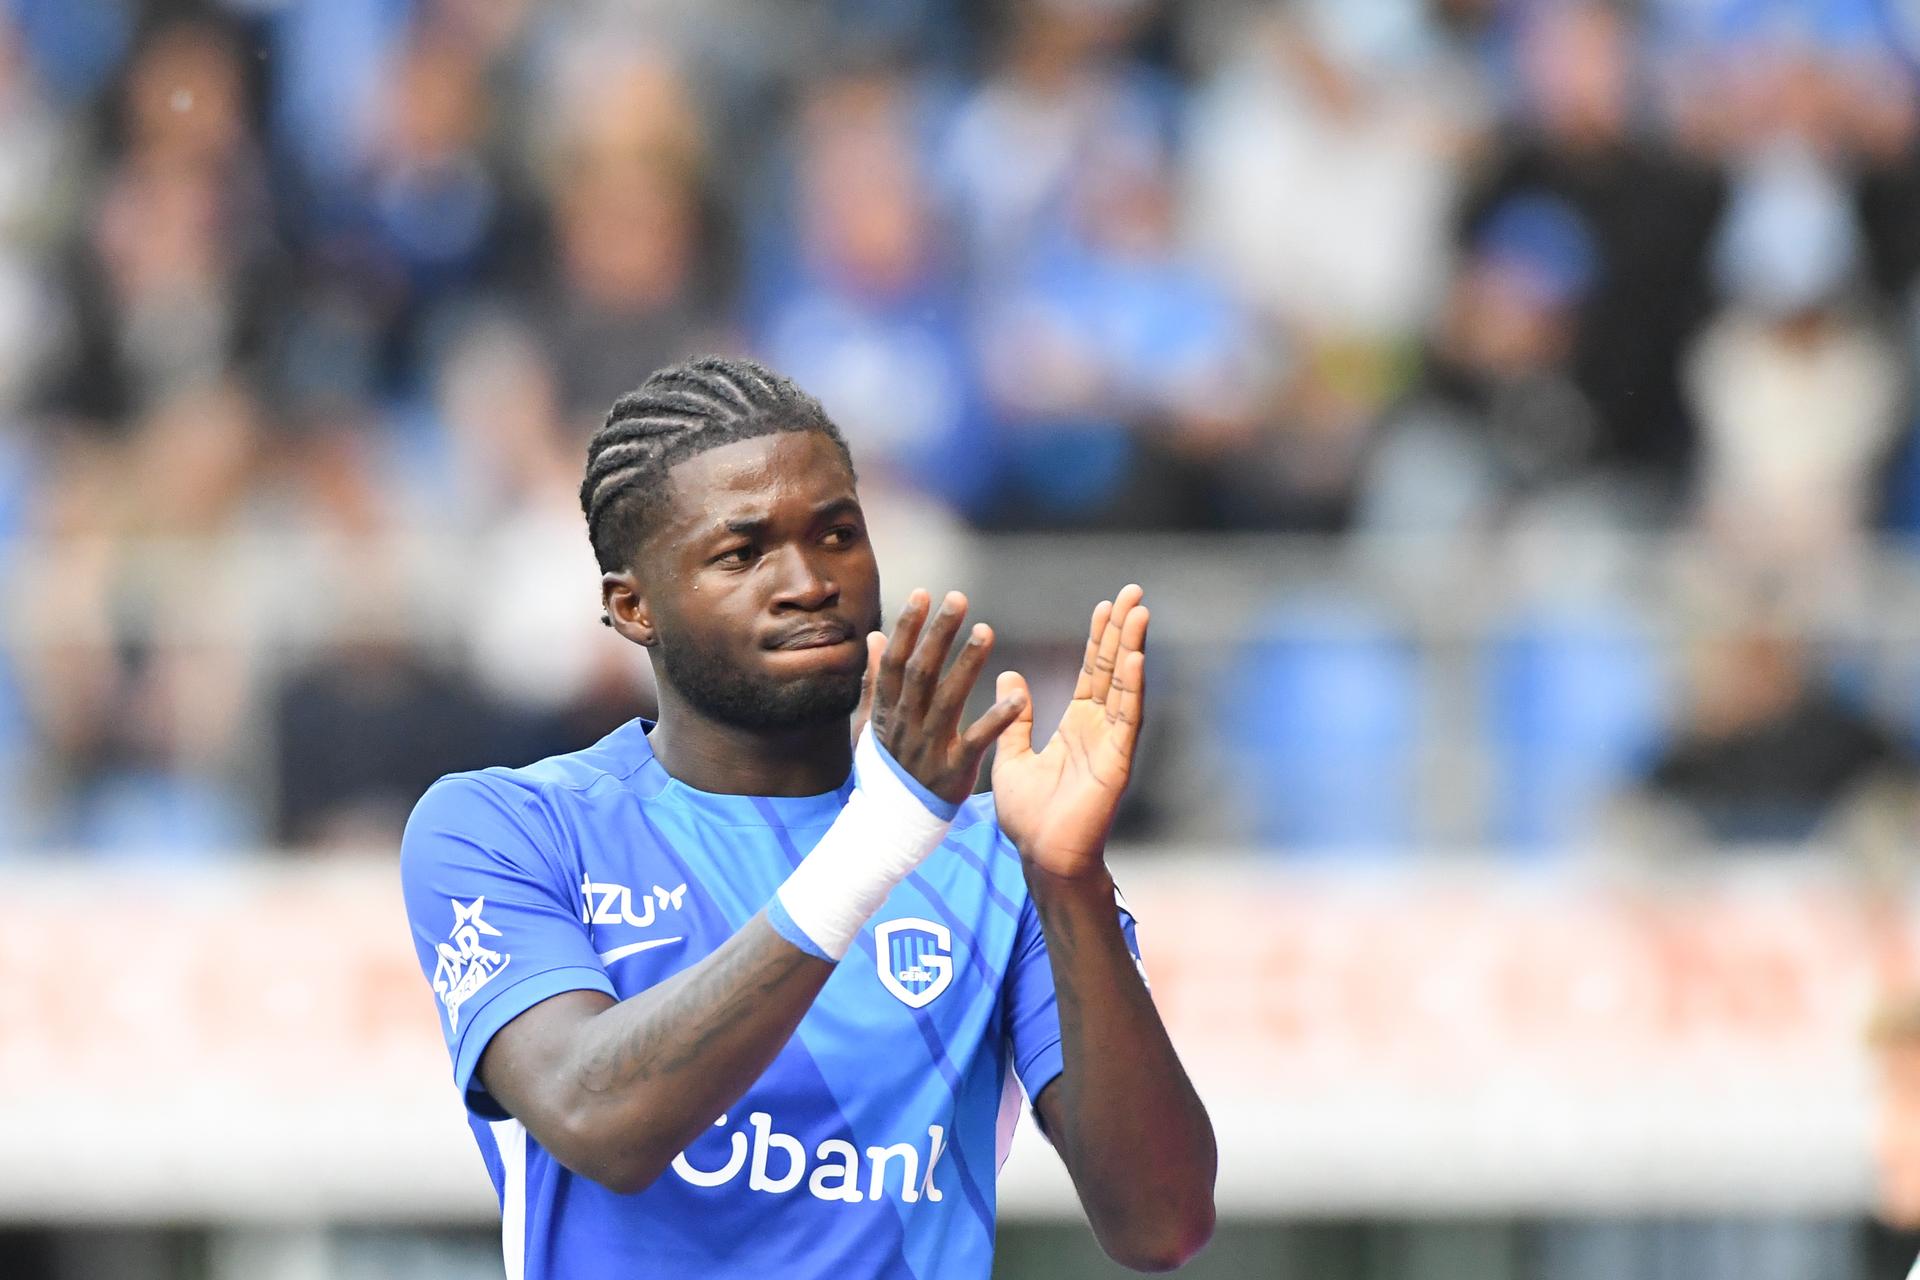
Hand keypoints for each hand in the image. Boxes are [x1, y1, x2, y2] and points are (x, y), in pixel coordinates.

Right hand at [865, 589, 1028, 805]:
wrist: (891, 826)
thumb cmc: (886, 769)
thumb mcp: (869, 726)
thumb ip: (874, 681)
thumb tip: (874, 636)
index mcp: (887, 712)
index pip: (895, 662)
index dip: (907, 627)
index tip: (923, 594)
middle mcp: (905, 726)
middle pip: (921, 673)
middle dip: (938, 634)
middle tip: (958, 598)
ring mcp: (927, 749)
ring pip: (946, 699)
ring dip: (966, 664)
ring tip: (986, 631)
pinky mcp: (952, 772)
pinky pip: (976, 741)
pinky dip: (997, 719)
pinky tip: (1018, 697)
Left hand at [992, 584, 1147, 877]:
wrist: (1042, 858)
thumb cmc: (1029, 818)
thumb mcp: (1011, 757)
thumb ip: (1014, 718)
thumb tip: (1009, 676)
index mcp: (1077, 726)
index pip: (1094, 672)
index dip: (1100, 638)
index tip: (1106, 605)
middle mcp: (1100, 729)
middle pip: (1115, 669)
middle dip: (1123, 630)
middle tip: (1133, 592)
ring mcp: (1112, 744)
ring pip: (1125, 686)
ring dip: (1133, 647)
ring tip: (1138, 611)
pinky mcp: (1117, 762)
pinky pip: (1126, 718)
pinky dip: (1132, 687)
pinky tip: (1135, 657)